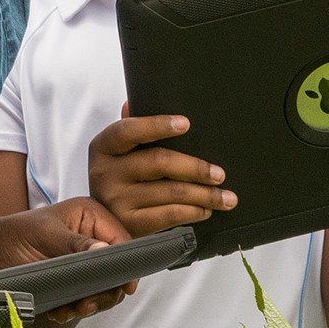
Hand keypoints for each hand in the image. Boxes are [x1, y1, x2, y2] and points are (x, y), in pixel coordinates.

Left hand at [0, 198, 138, 320]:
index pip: (122, 241)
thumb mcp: (47, 235)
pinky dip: (75, 309)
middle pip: (117, 270)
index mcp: (91, 217)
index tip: (125, 287)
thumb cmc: (16, 234)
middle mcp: (93, 239)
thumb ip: (76, 244)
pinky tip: (59, 311)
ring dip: (89, 304)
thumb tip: (104, 249)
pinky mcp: (76, 281)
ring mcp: (85, 262)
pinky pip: (87, 298)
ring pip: (104, 288)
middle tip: (85, 306)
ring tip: (70, 310)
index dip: (126, 265)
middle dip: (105, 292)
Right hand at [88, 109, 233, 236]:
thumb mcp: (120, 152)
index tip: (185, 123)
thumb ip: (131, 130)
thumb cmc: (122, 178)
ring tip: (225, 196)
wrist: (105, 223)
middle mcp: (104, 173)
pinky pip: (170, 215)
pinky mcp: (129, 224)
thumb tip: (132, 103)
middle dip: (195, 168)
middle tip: (219, 173)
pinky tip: (205, 209)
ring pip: (171, 192)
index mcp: (103, 147)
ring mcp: (116, 201)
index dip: (157, 125)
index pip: (129, 131)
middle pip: (158, 162)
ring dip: (205, 195)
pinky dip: (193, 212)